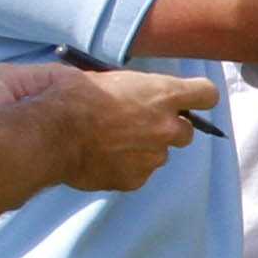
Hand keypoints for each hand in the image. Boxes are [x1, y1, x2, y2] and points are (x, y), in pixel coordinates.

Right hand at [0, 59, 216, 189]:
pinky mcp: (136, 178)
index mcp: (163, 94)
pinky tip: (104, 157)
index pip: (207, 94)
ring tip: (113, 142)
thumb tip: (141, 94)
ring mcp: (153, 156)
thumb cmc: (74, 98)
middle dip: (168, 128)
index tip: (188, 99)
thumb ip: (137, 90)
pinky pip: (139, 172)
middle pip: (187, 131)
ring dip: (145, 148)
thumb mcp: (110, 79)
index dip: (198, 96)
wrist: (51, 133)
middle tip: (142, 124)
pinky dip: (126, 167)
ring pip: (160, 154)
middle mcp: (166, 126)